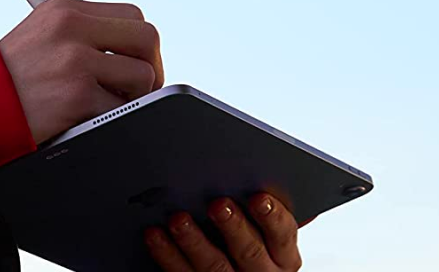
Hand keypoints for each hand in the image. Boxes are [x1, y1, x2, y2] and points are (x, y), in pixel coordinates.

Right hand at [0, 0, 163, 143]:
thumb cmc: (6, 80)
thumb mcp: (40, 36)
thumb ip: (84, 35)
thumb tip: (135, 54)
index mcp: (65, 8)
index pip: (131, 14)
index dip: (140, 44)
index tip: (135, 63)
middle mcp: (71, 27)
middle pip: (146, 37)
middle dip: (151, 68)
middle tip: (139, 91)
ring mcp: (75, 61)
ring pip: (141, 76)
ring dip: (131, 99)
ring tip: (103, 106)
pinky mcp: (76, 95)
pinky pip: (119, 110)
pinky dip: (109, 121)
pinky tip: (84, 119)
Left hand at [145, 193, 301, 271]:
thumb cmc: (243, 243)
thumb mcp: (260, 228)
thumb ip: (259, 207)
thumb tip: (253, 175)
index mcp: (283, 255)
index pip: (283, 234)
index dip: (272, 216)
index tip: (258, 197)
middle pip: (249, 251)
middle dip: (232, 226)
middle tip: (217, 204)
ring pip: (214, 266)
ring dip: (194, 241)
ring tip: (178, 219)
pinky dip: (167, 253)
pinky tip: (155, 235)